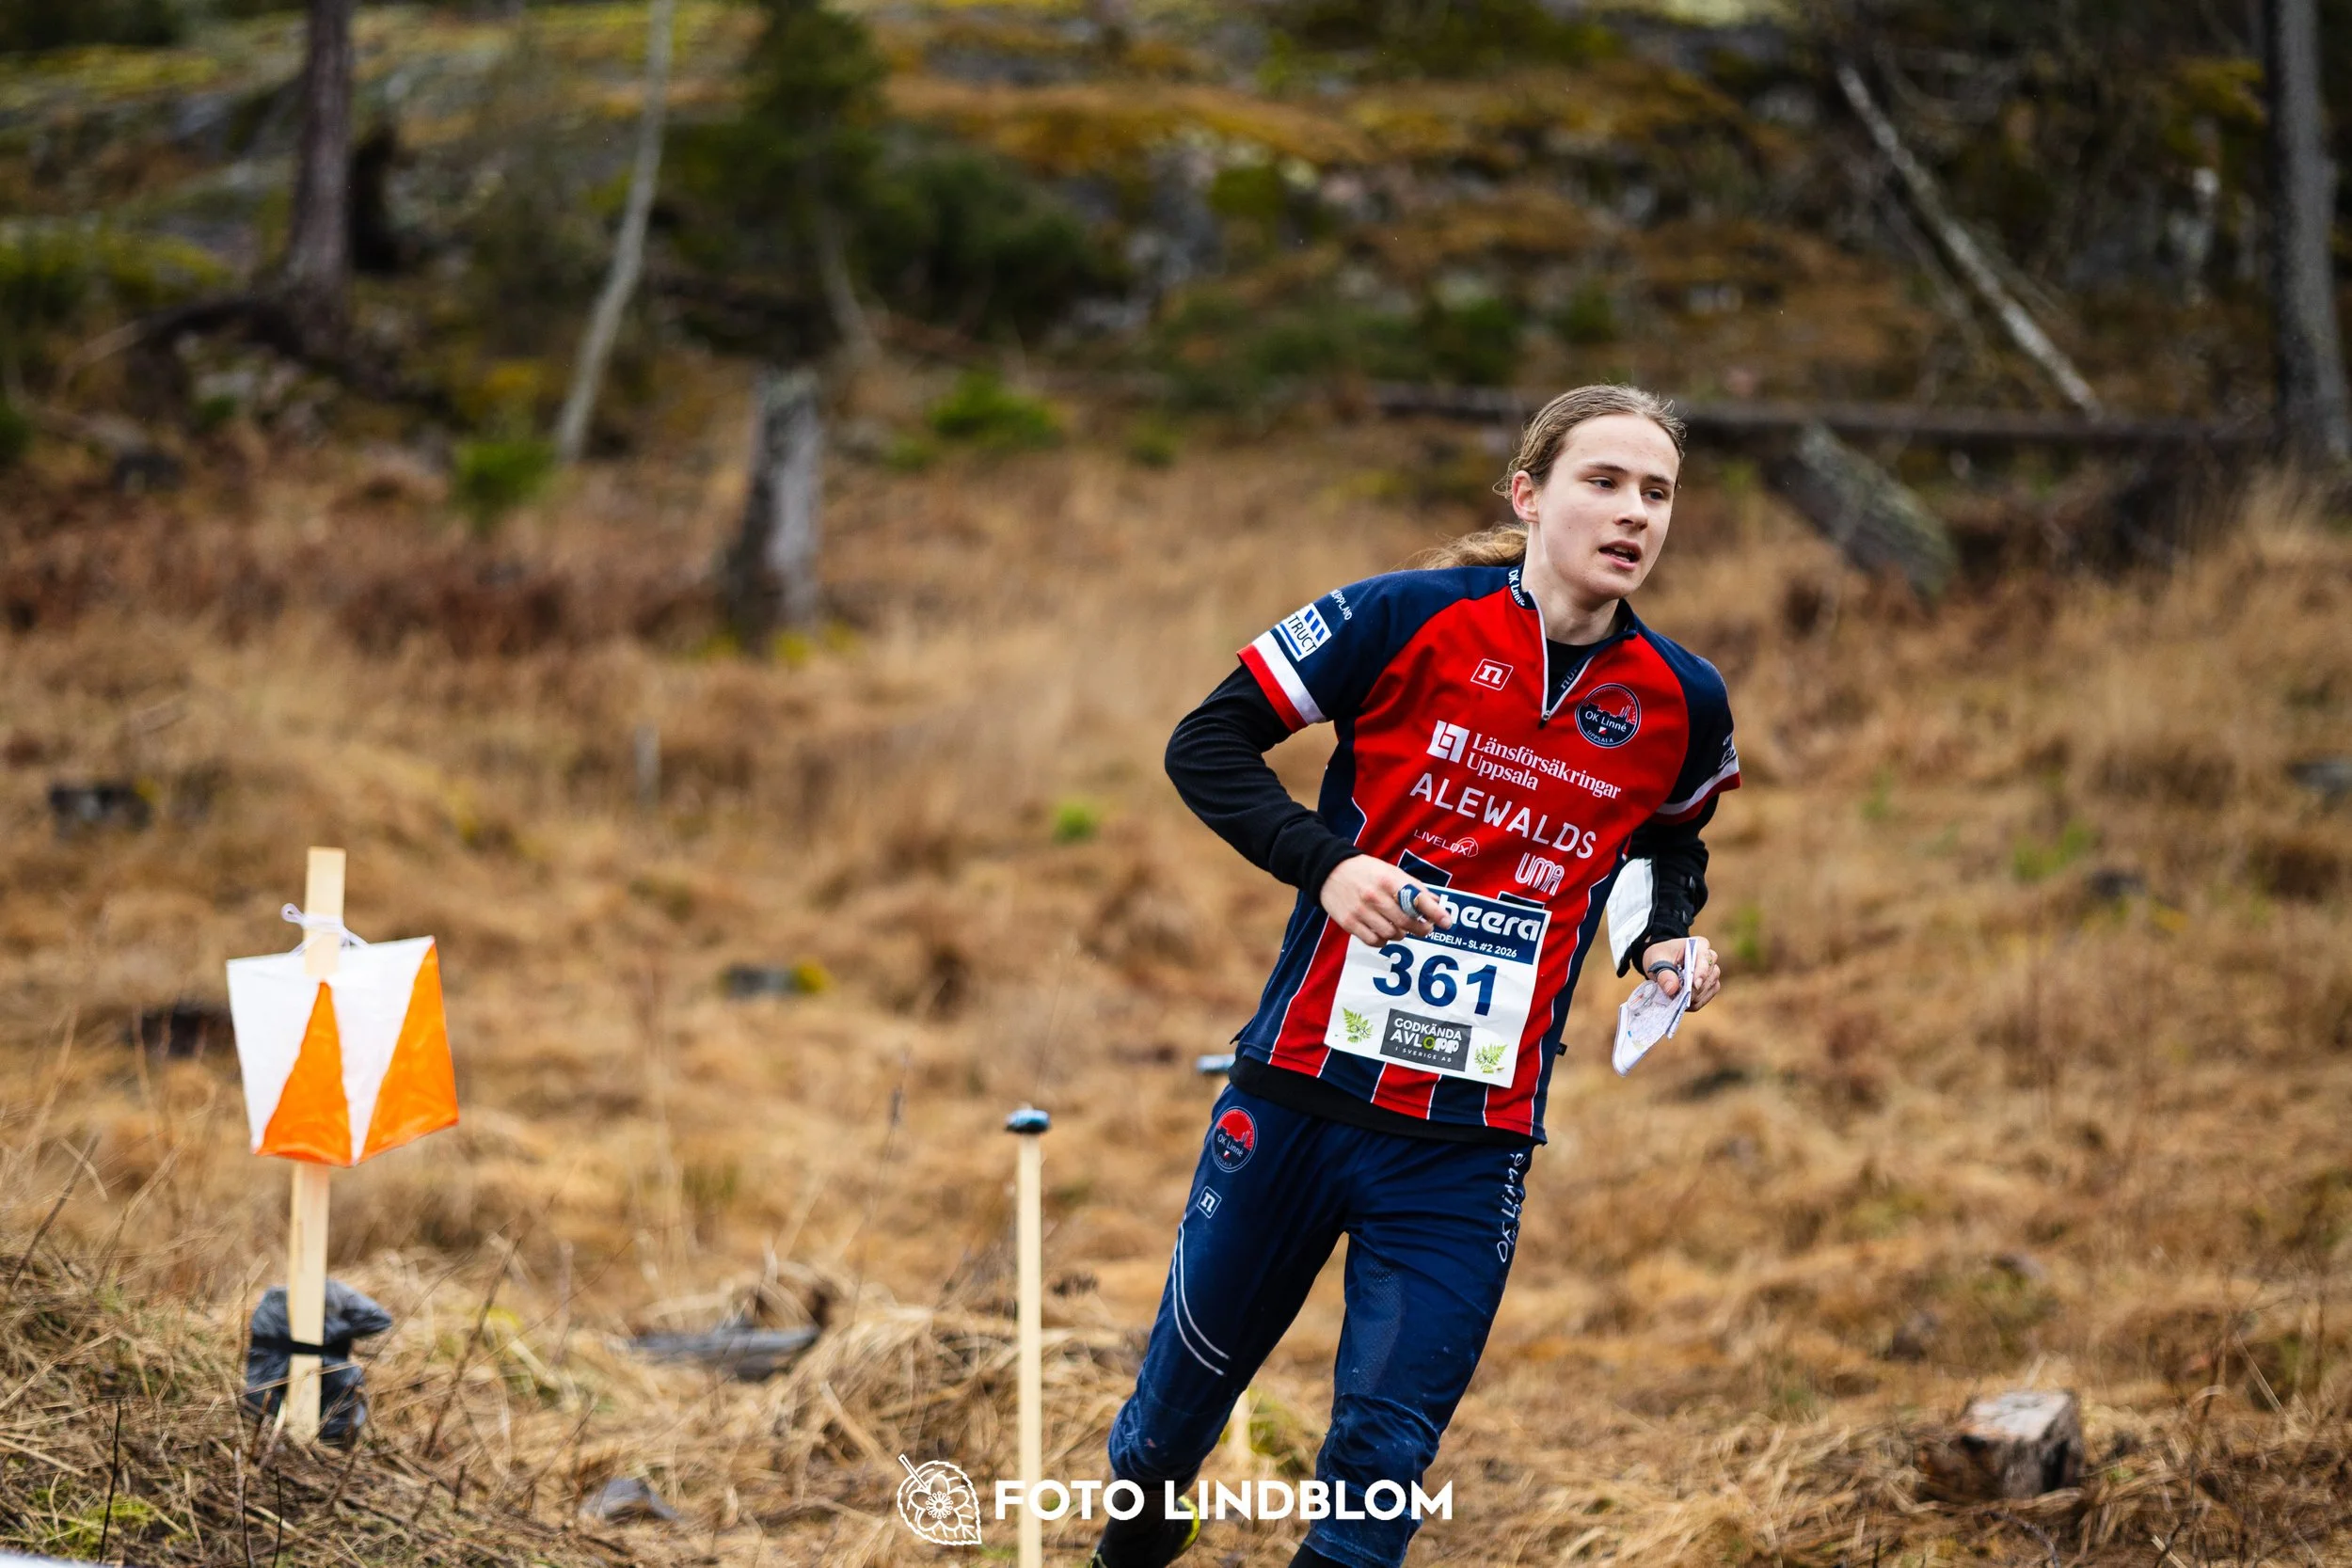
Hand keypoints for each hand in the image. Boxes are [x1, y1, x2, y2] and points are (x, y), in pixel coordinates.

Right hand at [1320, 856, 1456, 946]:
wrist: (1329, 871)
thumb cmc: (1365, 871)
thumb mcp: (1390, 871)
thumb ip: (1413, 887)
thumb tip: (1436, 902)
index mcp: (1388, 880)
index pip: (1417, 899)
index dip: (1435, 913)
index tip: (1447, 923)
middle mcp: (1375, 897)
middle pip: (1406, 922)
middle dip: (1421, 929)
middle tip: (1425, 929)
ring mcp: (1361, 911)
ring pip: (1391, 934)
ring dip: (1401, 934)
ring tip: (1399, 927)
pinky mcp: (1349, 923)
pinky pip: (1374, 941)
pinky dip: (1384, 940)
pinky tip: (1384, 932)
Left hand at [1640, 935, 1720, 1010]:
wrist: (1661, 959)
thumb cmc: (1660, 956)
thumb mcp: (1656, 961)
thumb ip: (1664, 975)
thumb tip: (1672, 989)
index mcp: (1699, 945)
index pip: (1705, 959)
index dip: (1701, 973)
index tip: (1694, 985)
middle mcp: (1710, 957)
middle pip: (1709, 976)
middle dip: (1694, 990)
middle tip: (1678, 998)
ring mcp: (1712, 972)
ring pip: (1710, 988)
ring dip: (1694, 997)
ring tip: (1678, 1001)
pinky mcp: (1711, 985)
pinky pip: (1707, 997)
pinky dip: (1695, 1003)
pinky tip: (1683, 1004)